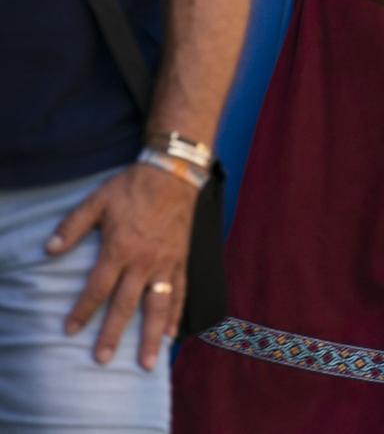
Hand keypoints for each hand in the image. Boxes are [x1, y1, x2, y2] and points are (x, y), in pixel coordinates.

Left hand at [46, 164, 197, 369]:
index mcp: (119, 249)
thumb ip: (72, 227)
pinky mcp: (182, 260)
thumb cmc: (132, 187)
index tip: (69, 330)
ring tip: (145, 362)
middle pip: (126, 305)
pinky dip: (176, 314)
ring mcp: (165, 263)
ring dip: (150, 336)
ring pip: (157, 306)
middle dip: (112, 334)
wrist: (173, 174)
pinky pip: (180, 292)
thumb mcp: (96, 201)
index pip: (97, 288)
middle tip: (101, 360)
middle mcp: (143, 262)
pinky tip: (171, 334)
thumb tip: (48, 250)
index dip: (82, 311)